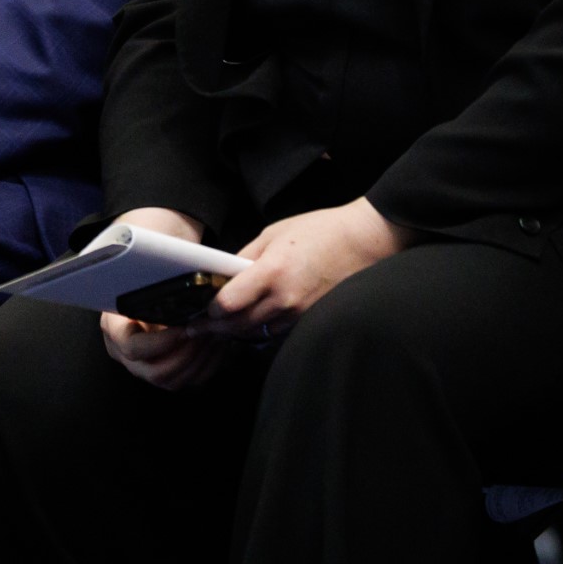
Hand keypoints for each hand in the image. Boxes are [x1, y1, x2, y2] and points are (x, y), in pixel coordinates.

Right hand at [98, 207, 232, 389]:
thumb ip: (150, 277)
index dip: (162, 343)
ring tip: (217, 336)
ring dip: (200, 360)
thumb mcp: (142, 270)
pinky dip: (208, 366)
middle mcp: (127, 354)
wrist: (150, 276)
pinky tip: (220, 344)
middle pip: (156, 372)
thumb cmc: (147, 271)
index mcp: (115, 329)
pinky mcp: (168, 371)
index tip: (185, 328)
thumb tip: (168, 269)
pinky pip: (189, 380)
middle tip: (208, 333)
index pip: (134, 349)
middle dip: (187, 354)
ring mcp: (147, 366)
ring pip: (174, 380)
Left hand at [192, 199, 410, 341]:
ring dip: (236, 332)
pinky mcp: (309, 319)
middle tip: (198, 328)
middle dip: (215, 328)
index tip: (199, 310)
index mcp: (271, 272)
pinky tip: (251, 323)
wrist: (364, 241)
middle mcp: (283, 298)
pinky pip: (276, 331)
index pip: (228, 304)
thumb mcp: (275, 233)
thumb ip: (247, 255)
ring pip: (256, 333)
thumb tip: (225, 274)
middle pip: (237, 325)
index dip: (209, 310)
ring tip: (220, 327)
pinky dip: (260, 329)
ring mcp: (298, 312)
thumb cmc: (321, 230)